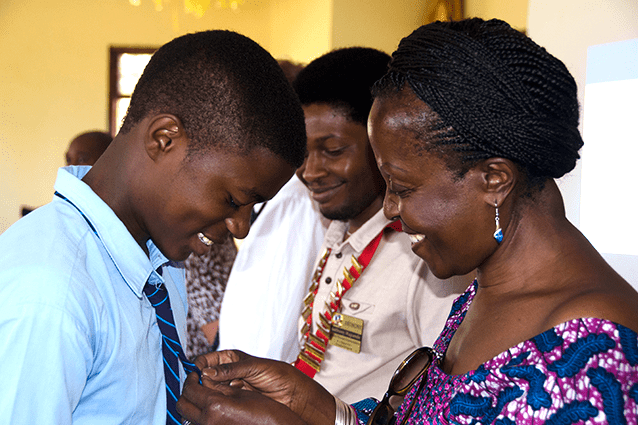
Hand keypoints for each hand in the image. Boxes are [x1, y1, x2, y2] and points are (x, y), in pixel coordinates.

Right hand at [194, 350, 334, 424]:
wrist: (291, 393)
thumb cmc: (277, 374)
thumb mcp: (253, 367)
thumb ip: (230, 369)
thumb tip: (206, 372)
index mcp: (231, 358)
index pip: (206, 359)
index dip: (199, 365)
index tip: (196, 373)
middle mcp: (228, 371)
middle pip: (205, 375)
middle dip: (202, 381)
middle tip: (202, 387)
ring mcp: (230, 385)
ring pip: (210, 389)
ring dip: (209, 392)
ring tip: (213, 395)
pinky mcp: (234, 399)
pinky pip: (219, 399)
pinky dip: (216, 401)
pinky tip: (220, 403)